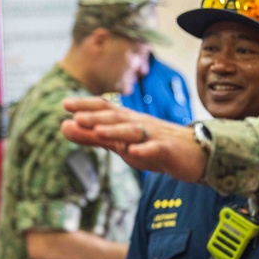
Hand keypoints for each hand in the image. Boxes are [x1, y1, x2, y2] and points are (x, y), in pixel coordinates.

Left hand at [61, 97, 207, 182]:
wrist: (195, 154)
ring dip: (115, 131)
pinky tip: (133, 152)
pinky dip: (144, 150)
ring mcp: (155, 136)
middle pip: (116, 117)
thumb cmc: (154, 146)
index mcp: (128, 120)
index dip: (86, 106)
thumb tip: (63, 126)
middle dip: (96, 117)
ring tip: (97, 132)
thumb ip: (92, 136)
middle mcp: (140, 124)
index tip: (64, 104)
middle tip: (76, 117)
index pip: (105, 108)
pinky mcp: (168, 150)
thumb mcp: (120, 143)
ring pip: (133, 131)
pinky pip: (155, 149)